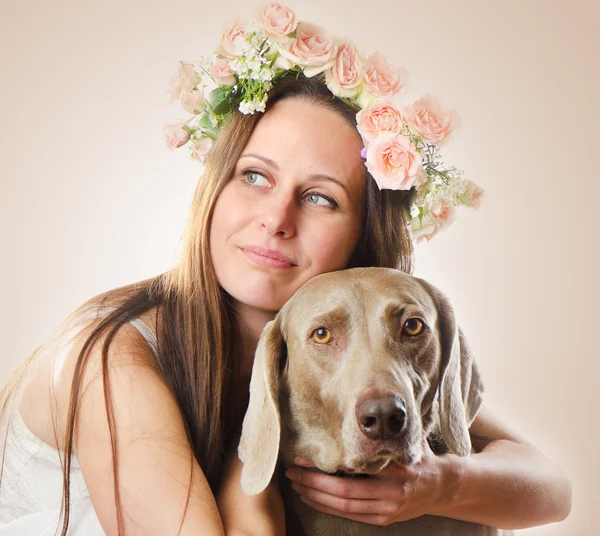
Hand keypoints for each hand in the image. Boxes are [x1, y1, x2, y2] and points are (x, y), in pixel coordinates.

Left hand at [285, 444, 453, 526]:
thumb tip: (360, 412)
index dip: (324, 470)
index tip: (303, 458)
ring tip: (296, 484)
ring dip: (316, 497)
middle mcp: (391, 495)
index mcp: (395, 473)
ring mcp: (387, 511)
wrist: (444, 486)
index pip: (351, 473)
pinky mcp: (383, 520)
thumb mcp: (408, 441)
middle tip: (292, 473)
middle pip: (343, 494)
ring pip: (343, 507)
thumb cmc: (421, 457)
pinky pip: (350, 515)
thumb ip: (387, 433)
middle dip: (313, 484)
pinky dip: (328, 508)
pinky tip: (313, 499)